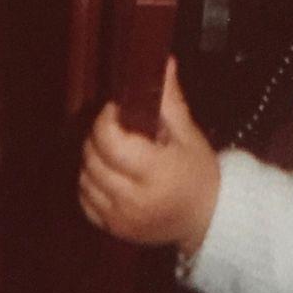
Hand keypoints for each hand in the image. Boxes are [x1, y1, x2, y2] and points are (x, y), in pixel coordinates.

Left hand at [79, 59, 220, 255]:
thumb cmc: (200, 174)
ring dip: (92, 159)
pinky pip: (85, 202)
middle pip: (93, 158)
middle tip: (115, 127)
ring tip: (113, 151)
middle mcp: (135, 198)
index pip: (110, 141)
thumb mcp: (190, 135)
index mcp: (156, 172)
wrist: (207, 219)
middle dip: (98, 136)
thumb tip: (162, 62)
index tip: (117, 110)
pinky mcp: (114, 230)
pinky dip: (90, 184)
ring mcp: (121, 218)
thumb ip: (170, 100)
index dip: (106, 119)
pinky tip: (107, 175)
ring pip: (85, 178)